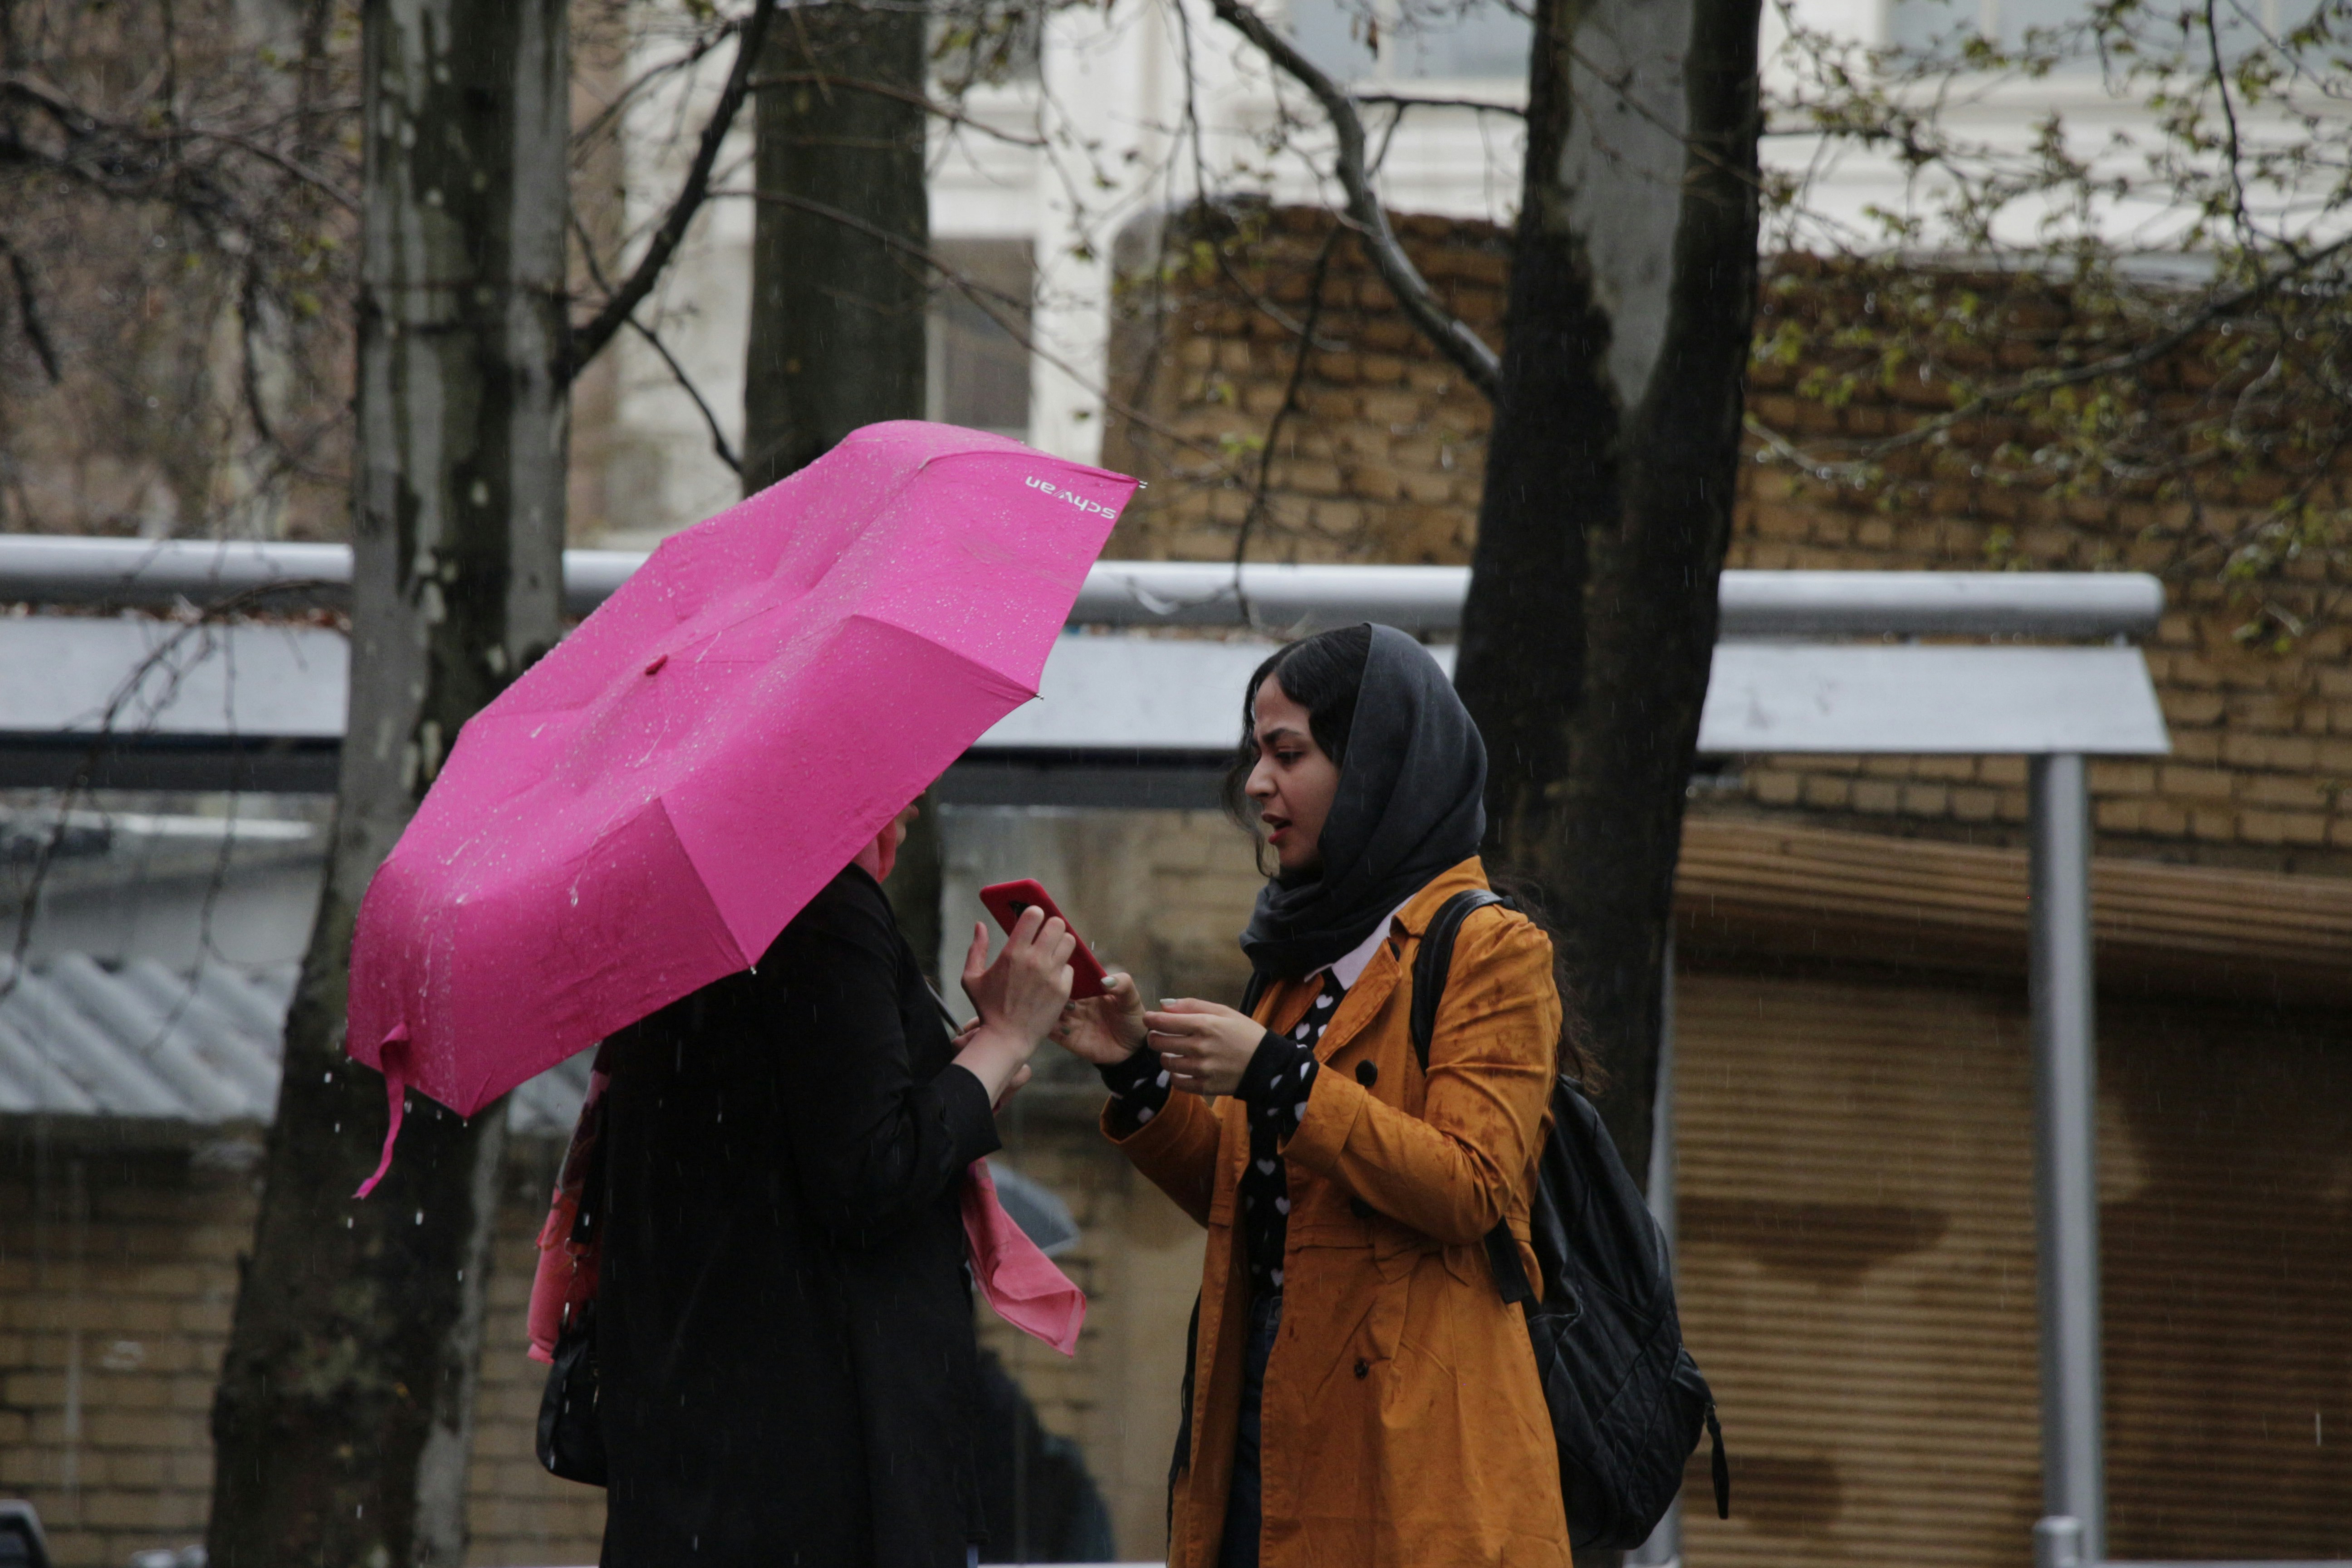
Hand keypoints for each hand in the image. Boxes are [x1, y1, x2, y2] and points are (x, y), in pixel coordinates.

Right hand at [953, 911, 1075, 1103]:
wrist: (1006, 1039)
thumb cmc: (987, 1009)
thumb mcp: (972, 978)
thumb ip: (976, 949)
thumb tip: (980, 925)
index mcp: (1012, 952)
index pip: (1035, 915)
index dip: (1035, 913)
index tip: (1032, 919)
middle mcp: (1035, 960)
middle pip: (1057, 924)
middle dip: (1051, 926)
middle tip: (1045, 934)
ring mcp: (1051, 975)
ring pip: (1069, 941)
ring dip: (1061, 943)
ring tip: (1052, 951)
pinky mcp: (1063, 989)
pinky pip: (1070, 967)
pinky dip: (1063, 968)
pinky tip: (1052, 976)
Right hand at [1051, 973, 1145, 1065]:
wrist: (1132, 1049)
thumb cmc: (1131, 1019)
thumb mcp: (1131, 999)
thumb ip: (1123, 985)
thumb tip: (1106, 980)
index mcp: (1088, 989)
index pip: (1070, 976)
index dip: (1062, 971)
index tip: (1055, 966)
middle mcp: (1075, 1003)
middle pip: (1056, 993)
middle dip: (1050, 989)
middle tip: (1048, 986)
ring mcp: (1070, 1020)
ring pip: (1051, 1011)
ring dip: (1047, 1007)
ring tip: (1048, 1004)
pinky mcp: (1067, 1038)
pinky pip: (1052, 1031)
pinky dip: (1047, 1026)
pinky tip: (1048, 1023)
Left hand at [1143, 999, 1267, 1097]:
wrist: (1268, 1064)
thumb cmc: (1245, 1033)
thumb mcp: (1223, 1011)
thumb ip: (1192, 1006)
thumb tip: (1163, 1005)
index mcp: (1205, 1025)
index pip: (1164, 1022)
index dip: (1151, 1020)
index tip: (1148, 1019)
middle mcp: (1200, 1047)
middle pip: (1159, 1043)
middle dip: (1155, 1038)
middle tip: (1159, 1036)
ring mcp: (1202, 1069)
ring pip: (1166, 1063)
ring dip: (1165, 1056)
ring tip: (1174, 1052)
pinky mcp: (1205, 1087)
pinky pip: (1177, 1082)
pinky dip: (1175, 1075)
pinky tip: (1183, 1068)